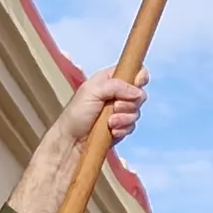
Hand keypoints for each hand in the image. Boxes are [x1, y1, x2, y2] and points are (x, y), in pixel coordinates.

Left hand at [5, 73, 147, 212]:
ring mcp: (120, 111)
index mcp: (110, 79)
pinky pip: (132, 126)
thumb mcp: (92, 91)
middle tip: (114, 107)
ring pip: (136, 112)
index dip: (139, 78)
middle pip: (140, 94)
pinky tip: (111, 131)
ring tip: (109, 122)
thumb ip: (116, 86)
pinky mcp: (122, 126)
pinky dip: (122, 129)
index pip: (134, 71)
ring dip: (124, 118)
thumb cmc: (76, 113)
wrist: (72, 140)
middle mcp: (117, 94)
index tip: (135, 86)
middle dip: (128, 104)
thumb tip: (138, 92)